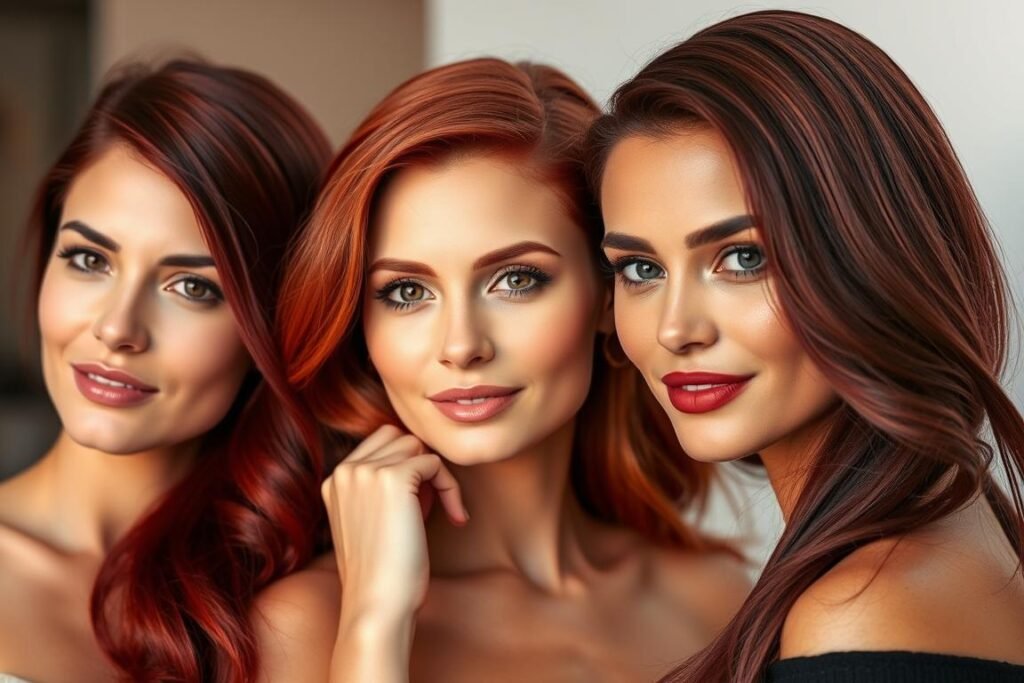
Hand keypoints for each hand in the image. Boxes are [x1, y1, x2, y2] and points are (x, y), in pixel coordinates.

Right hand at [321, 425, 467, 621]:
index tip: (416, 506)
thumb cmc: (382, 571)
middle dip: (418, 466)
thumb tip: (423, 460)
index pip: (380, 444)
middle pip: (400, 439)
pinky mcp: (394, 477)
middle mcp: (345, 469)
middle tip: (426, 506)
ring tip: (436, 513)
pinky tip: (455, 517)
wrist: (377, 603)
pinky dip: (452, 488)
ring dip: (435, 476)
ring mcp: (367, 471)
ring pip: (418, 447)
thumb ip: (382, 488)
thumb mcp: (371, 520)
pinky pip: (437, 463)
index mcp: (334, 480)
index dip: (406, 468)